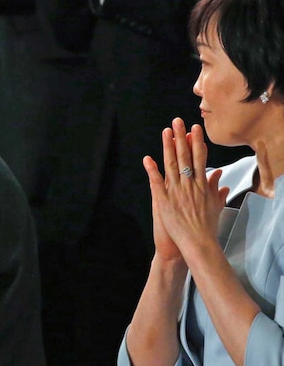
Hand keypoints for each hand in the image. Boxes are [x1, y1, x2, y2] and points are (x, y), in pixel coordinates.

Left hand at [143, 118, 228, 262]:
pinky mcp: (164, 202)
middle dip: (181, 138)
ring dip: (168, 148)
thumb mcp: (215, 205)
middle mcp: (190, 185)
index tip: (194, 129)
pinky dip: (152, 171)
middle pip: (185, 157)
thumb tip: (219, 176)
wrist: (197, 243)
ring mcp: (176, 192)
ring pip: (171, 166)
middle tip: (178, 121)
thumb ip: (216, 189)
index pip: (200, 159)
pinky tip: (147, 159)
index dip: (196, 142)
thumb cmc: (206, 226)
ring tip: (166, 132)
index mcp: (202, 185)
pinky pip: (157, 183)